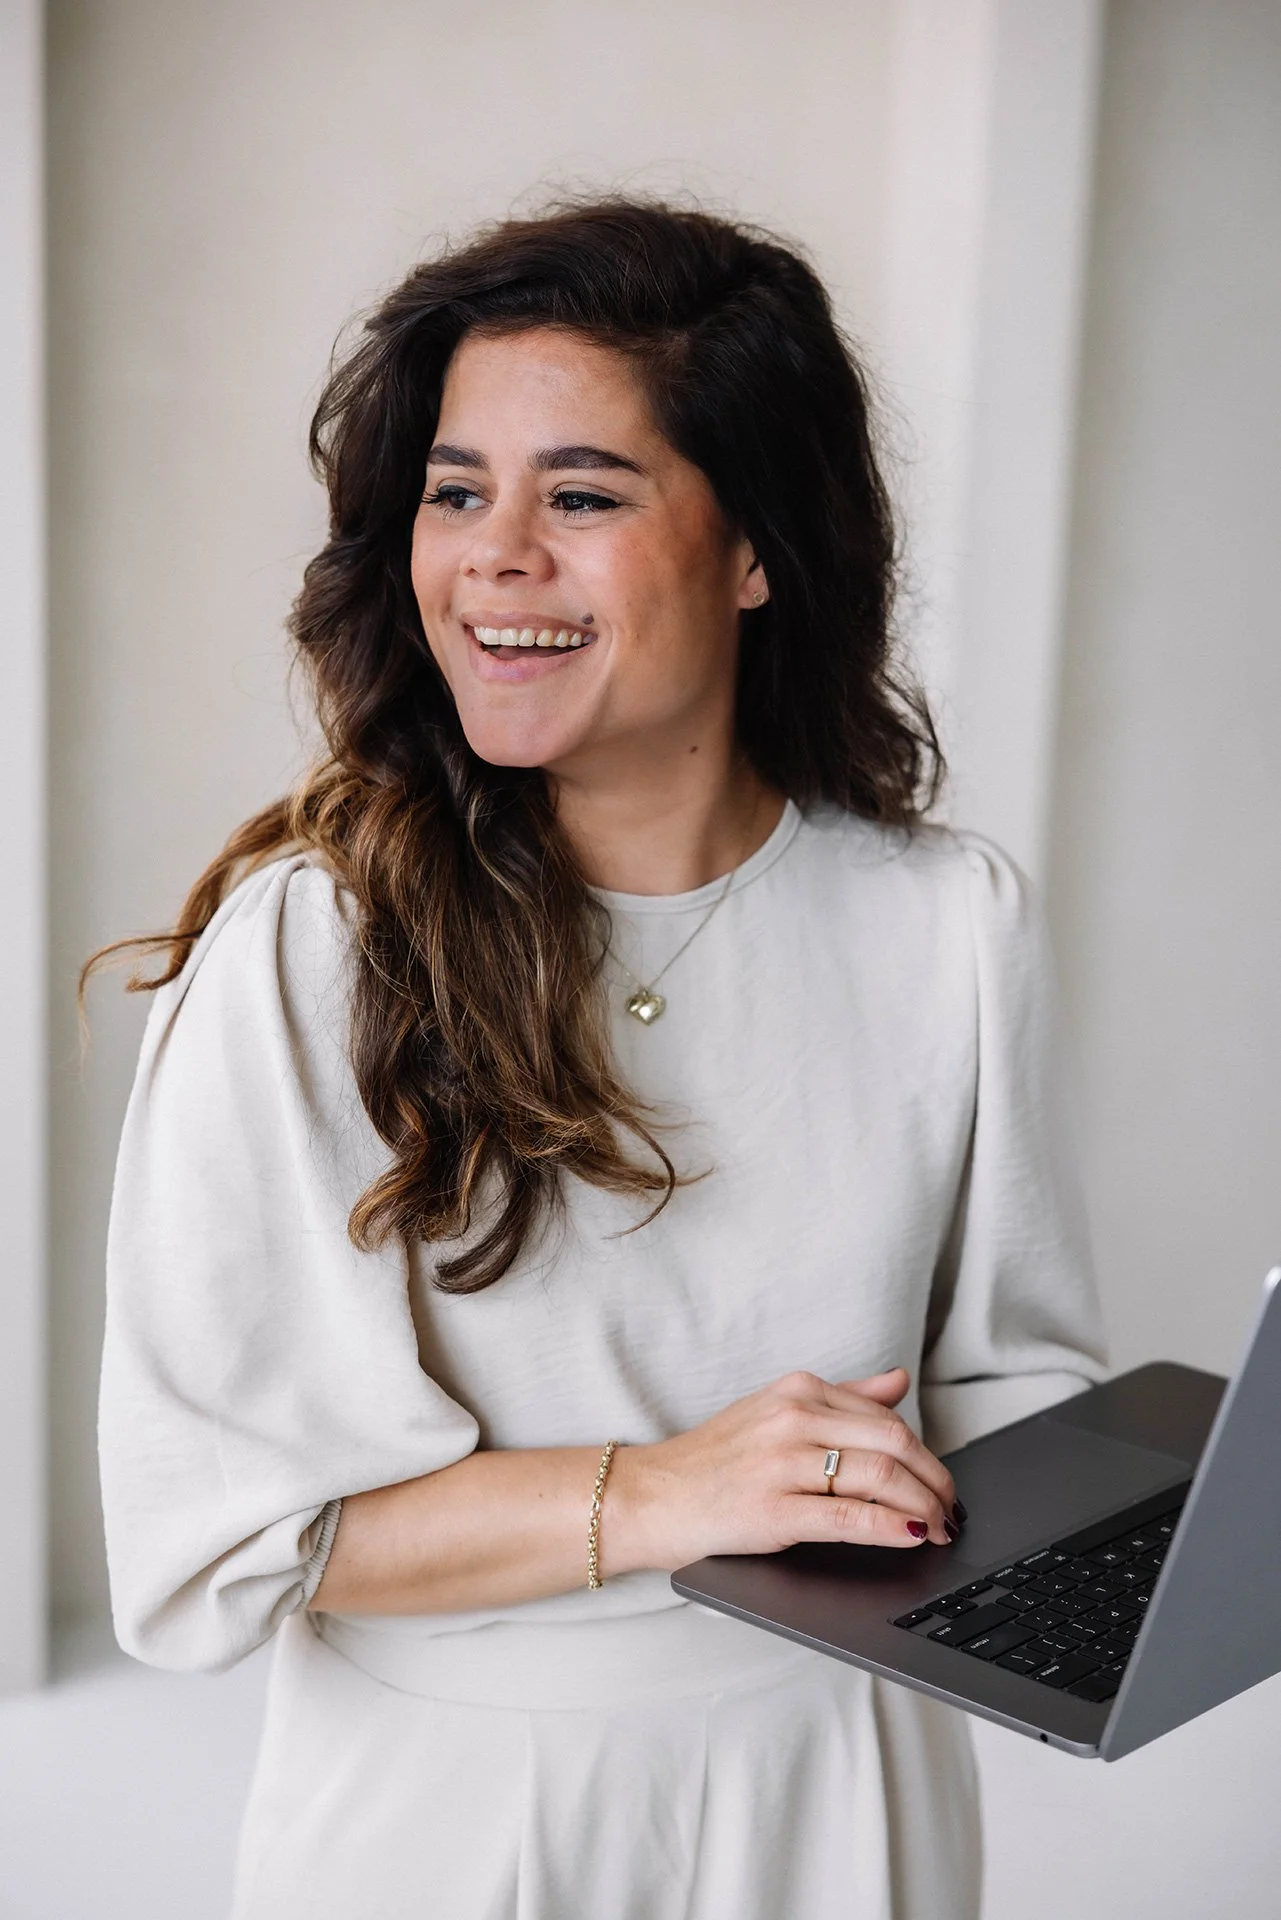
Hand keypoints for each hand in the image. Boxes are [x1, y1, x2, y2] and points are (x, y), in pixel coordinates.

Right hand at [608, 1367, 959, 1573]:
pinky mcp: (773, 1511)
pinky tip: (911, 1535)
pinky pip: (850, 1516)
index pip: (887, 1417)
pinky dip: (892, 1527)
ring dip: (924, 1506)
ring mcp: (782, 1464)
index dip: (927, 1453)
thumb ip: (841, 1397)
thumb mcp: (774, 1411)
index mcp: (798, 1390)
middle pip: (894, 1444)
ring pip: (880, 1477)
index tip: (943, 1481)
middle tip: (953, 1509)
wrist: (652, 1496)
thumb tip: (898, 1381)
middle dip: (936, 1480)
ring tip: (939, 1527)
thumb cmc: (714, 1460)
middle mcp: (792, 1418)